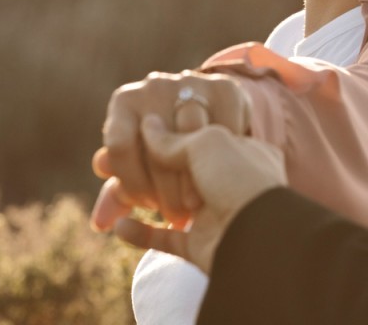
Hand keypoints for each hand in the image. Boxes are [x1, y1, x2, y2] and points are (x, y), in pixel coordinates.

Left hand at [90, 70, 250, 230]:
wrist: (203, 108)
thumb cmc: (161, 147)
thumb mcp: (139, 166)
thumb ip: (119, 193)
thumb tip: (101, 222)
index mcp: (125, 102)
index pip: (120, 146)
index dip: (132, 182)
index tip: (146, 204)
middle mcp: (154, 86)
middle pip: (158, 145)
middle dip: (165, 190)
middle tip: (175, 215)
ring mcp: (191, 83)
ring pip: (193, 135)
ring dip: (195, 178)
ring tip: (196, 203)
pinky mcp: (225, 87)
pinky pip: (224, 126)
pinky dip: (225, 155)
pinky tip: (220, 175)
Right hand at [113, 115, 286, 272]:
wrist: (256, 236)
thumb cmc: (238, 177)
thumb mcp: (206, 141)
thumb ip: (172, 136)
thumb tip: (147, 126)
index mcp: (239, 147)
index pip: (196, 131)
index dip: (167, 129)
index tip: (141, 125)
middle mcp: (228, 176)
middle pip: (178, 166)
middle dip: (148, 165)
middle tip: (110, 164)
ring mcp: (214, 210)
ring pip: (168, 198)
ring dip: (142, 195)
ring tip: (115, 192)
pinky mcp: (199, 243)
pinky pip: (163, 238)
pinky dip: (140, 233)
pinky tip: (118, 227)